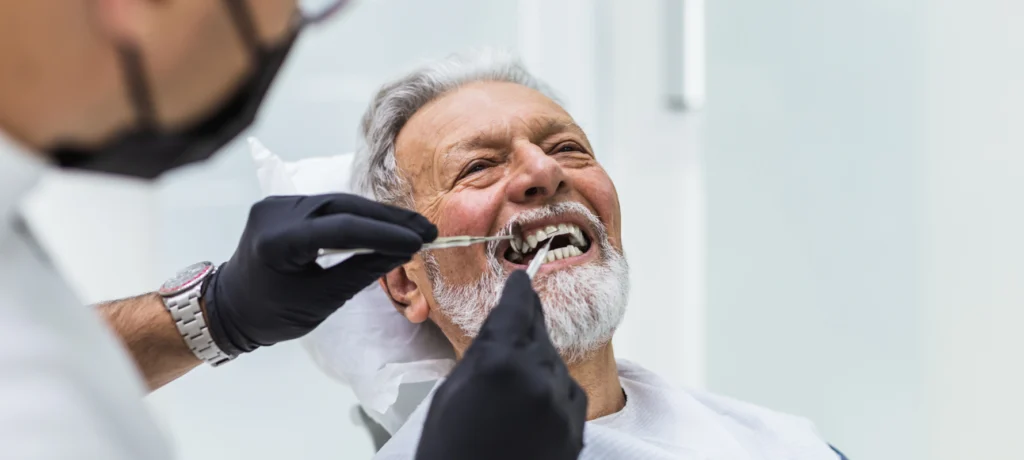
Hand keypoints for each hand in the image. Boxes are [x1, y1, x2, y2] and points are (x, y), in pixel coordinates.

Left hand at [203, 194, 436, 355]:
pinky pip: (329, 207)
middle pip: (344, 208)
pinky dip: (359, 217)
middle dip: (389, 219)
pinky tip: (385, 225)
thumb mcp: (321, 301)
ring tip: (414, 228)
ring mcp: (278, 204)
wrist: (228, 307)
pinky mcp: (284, 205)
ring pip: (339, 204)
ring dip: (378, 216)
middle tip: (427, 231)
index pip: (340, 228)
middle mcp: (275, 212)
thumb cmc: (271, 314)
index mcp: (277, 241)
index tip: (419, 241)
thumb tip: (403, 251)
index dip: (384, 233)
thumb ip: (362, 271)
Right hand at [414, 271, 586, 459]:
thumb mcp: (450, 394)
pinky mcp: (575, 430)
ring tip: (510, 383)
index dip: (518, 292)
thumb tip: (502, 328)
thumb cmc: (450, 453)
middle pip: (538, 333)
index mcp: (500, 362)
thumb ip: (483, 355)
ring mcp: (562, 406)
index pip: (516, 310)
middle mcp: (539, 378)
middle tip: (522, 308)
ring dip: (538, 360)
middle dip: (527, 323)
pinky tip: (529, 402)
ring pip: (554, 362)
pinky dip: (552, 388)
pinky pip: (567, 393)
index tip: (521, 280)